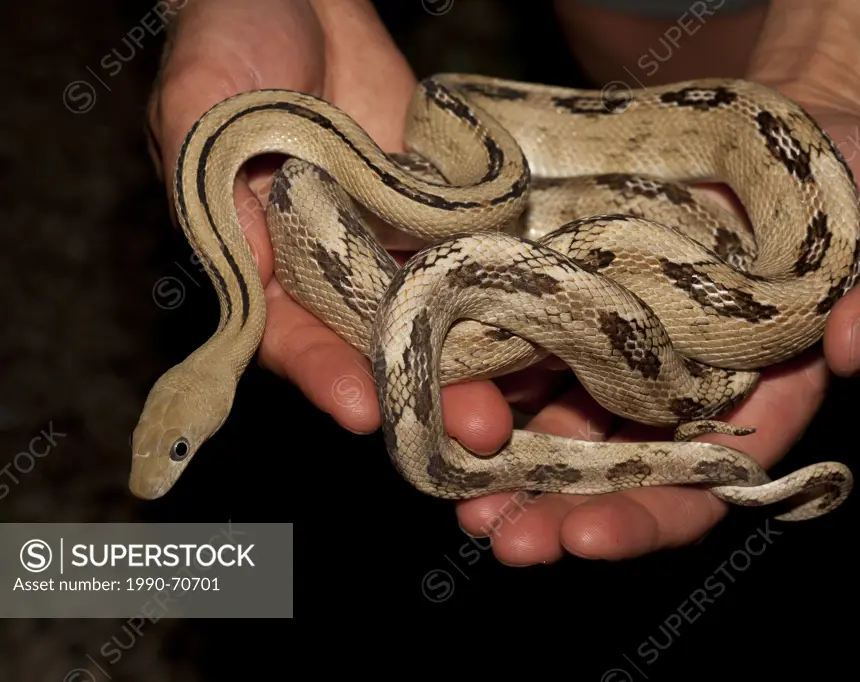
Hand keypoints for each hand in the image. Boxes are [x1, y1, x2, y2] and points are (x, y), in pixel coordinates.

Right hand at [146, 0, 515, 457]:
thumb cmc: (232, 43)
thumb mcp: (202, 109)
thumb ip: (214, 187)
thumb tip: (247, 264)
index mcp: (264, 263)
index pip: (289, 335)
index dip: (323, 374)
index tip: (361, 409)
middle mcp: (333, 268)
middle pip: (378, 344)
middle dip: (423, 390)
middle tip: (472, 431)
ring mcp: (394, 243)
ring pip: (436, 316)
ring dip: (476, 361)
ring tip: (515, 402)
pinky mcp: (443, 213)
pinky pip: (474, 259)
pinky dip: (504, 294)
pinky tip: (542, 328)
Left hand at [454, 74, 859, 567]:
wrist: (788, 137)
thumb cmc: (856, 194)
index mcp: (748, 406)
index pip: (694, 487)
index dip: (643, 519)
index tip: (589, 534)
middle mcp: (668, 392)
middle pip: (602, 472)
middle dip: (547, 508)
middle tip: (497, 533)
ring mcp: (612, 346)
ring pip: (544, 415)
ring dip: (494, 455)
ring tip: (447, 480)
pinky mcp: (569, 295)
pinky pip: (517, 339)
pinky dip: (479, 367)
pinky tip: (436, 384)